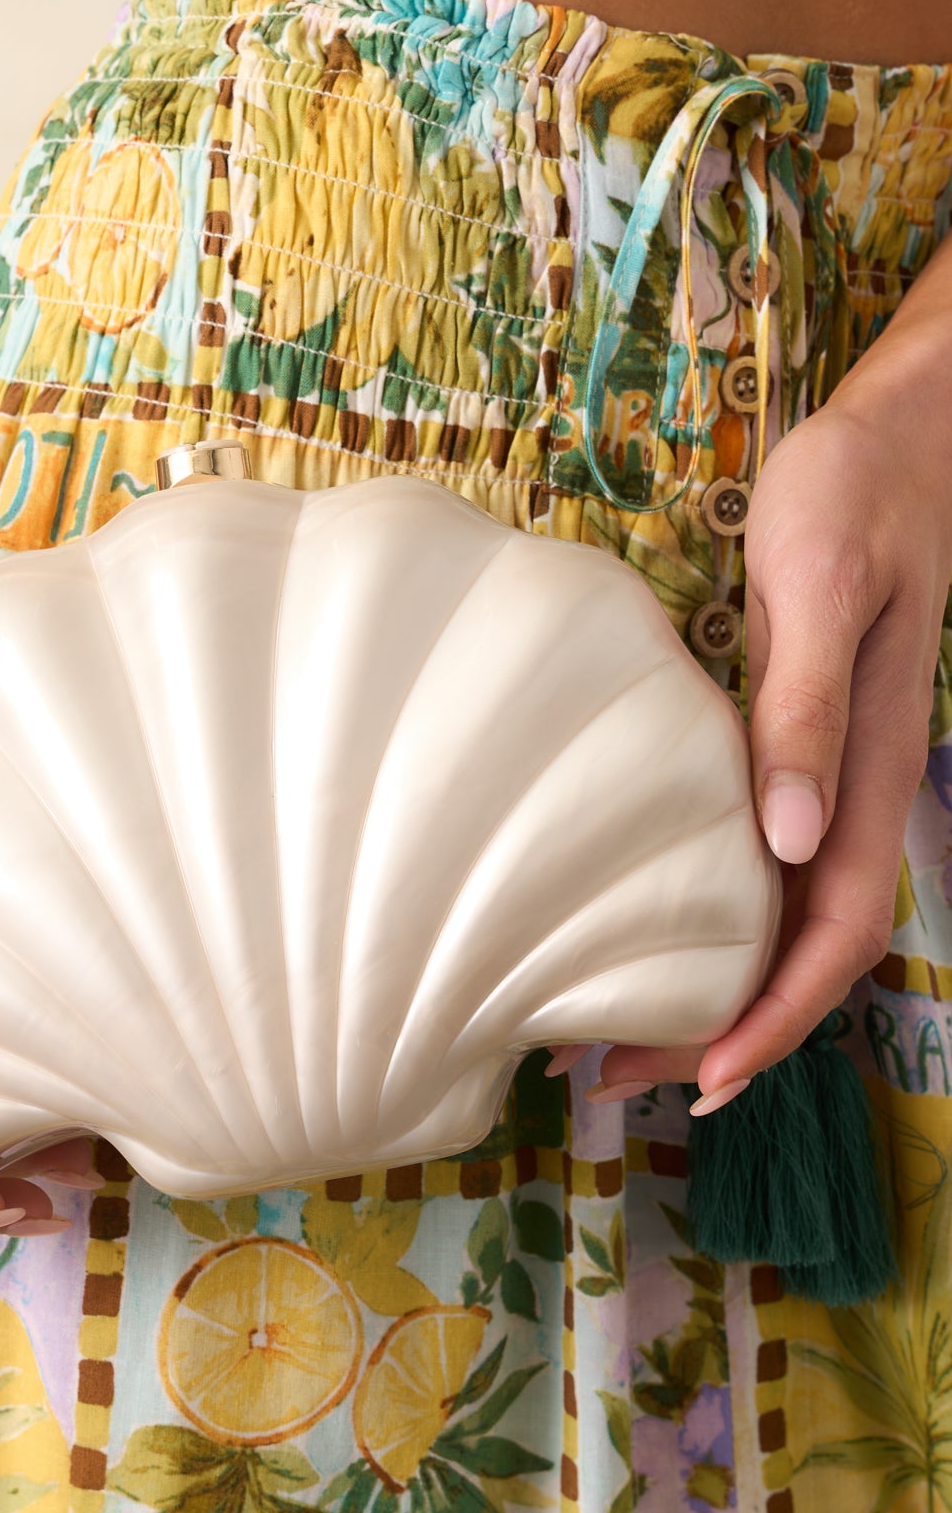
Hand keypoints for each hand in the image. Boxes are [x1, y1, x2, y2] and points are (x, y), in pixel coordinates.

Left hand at [564, 396, 951, 1111]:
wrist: (902, 434)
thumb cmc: (857, 494)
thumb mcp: (820, 583)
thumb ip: (802, 707)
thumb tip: (788, 839)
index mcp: (870, 768)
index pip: (838, 932)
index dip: (776, 1016)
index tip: (702, 1075)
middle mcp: (853, 792)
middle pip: (803, 951)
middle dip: (722, 1030)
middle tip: (610, 1078)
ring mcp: (828, 776)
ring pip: (781, 919)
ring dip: (711, 985)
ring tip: (611, 1032)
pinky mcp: (796, 748)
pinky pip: (763, 864)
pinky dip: (709, 918)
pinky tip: (644, 926)